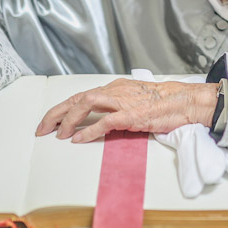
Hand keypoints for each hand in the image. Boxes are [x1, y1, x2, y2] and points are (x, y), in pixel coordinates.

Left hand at [36, 78, 218, 143]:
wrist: (184, 101)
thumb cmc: (164, 103)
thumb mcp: (135, 101)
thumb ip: (117, 108)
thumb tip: (100, 121)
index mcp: (115, 88)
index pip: (81, 96)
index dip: (62, 109)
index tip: (49, 122)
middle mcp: (115, 91)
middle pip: (77, 98)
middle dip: (56, 113)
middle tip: (42, 129)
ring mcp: (122, 101)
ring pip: (87, 103)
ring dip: (69, 119)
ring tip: (59, 134)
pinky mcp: (131, 114)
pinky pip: (105, 121)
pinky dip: (89, 130)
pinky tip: (79, 139)